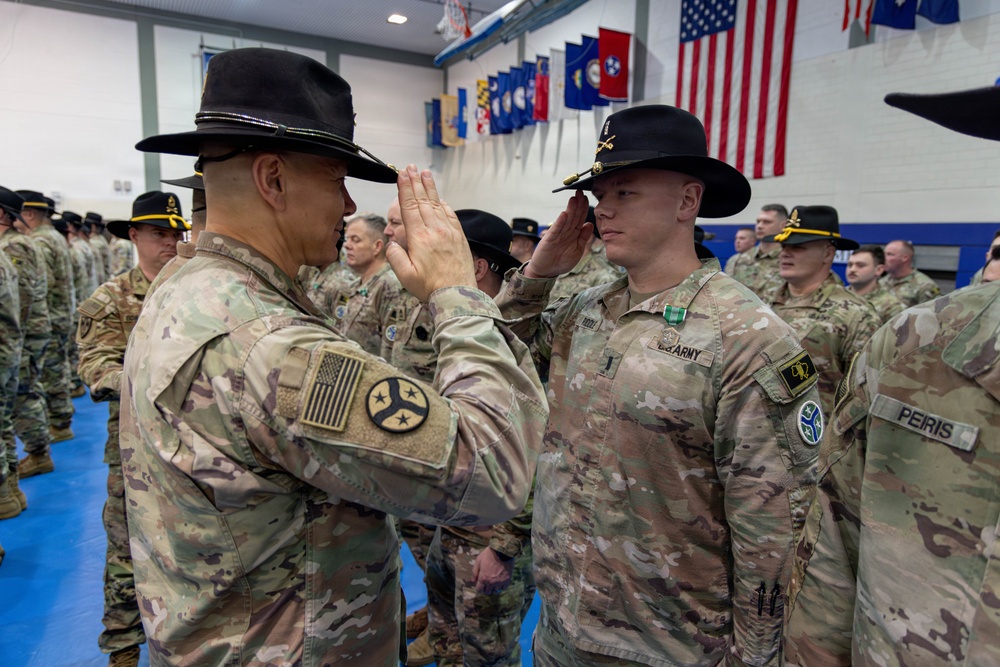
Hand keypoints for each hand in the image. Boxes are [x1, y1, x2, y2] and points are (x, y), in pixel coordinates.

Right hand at [385, 165, 476, 300]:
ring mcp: (449, 232)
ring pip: (436, 205)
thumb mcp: (405, 276)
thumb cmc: (431, 287)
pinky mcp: (459, 237)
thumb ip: (395, 256)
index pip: (409, 207)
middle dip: (416, 182)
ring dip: (429, 188)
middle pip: (423, 201)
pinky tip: (440, 198)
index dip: (405, 189)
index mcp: (419, 238)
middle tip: (411, 167)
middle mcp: (435, 231)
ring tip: (425, 174)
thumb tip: (392, 242)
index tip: (402, 175)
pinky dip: (443, 204)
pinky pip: (450, 215)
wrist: (458, 295)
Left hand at [471, 547, 513, 594]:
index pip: (479, 589)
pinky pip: (503, 588)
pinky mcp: (507, 580)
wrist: (502, 551)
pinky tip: (500, 582)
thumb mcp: (478, 561)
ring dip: (494, 588)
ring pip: (495, 591)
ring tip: (494, 583)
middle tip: (487, 584)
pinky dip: (501, 586)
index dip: (479, 588)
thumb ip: (474, 572)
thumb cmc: (489, 555)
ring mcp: (499, 582)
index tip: (481, 585)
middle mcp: (491, 582)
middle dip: (486, 589)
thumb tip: (472, 581)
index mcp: (483, 578)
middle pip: (487, 592)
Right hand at [523, 190, 592, 278]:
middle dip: (577, 205)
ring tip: (574, 199)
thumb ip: (583, 238)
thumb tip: (590, 224)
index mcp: (574, 234)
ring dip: (570, 210)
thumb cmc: (561, 262)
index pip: (580, 219)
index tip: (586, 197)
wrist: (546, 272)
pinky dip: (560, 222)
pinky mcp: (549, 240)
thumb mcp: (577, 251)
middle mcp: (566, 232)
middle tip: (580, 192)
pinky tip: (564, 214)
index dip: (583, 208)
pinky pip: (556, 230)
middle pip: (573, 216)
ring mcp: (557, 235)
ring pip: (566, 220)